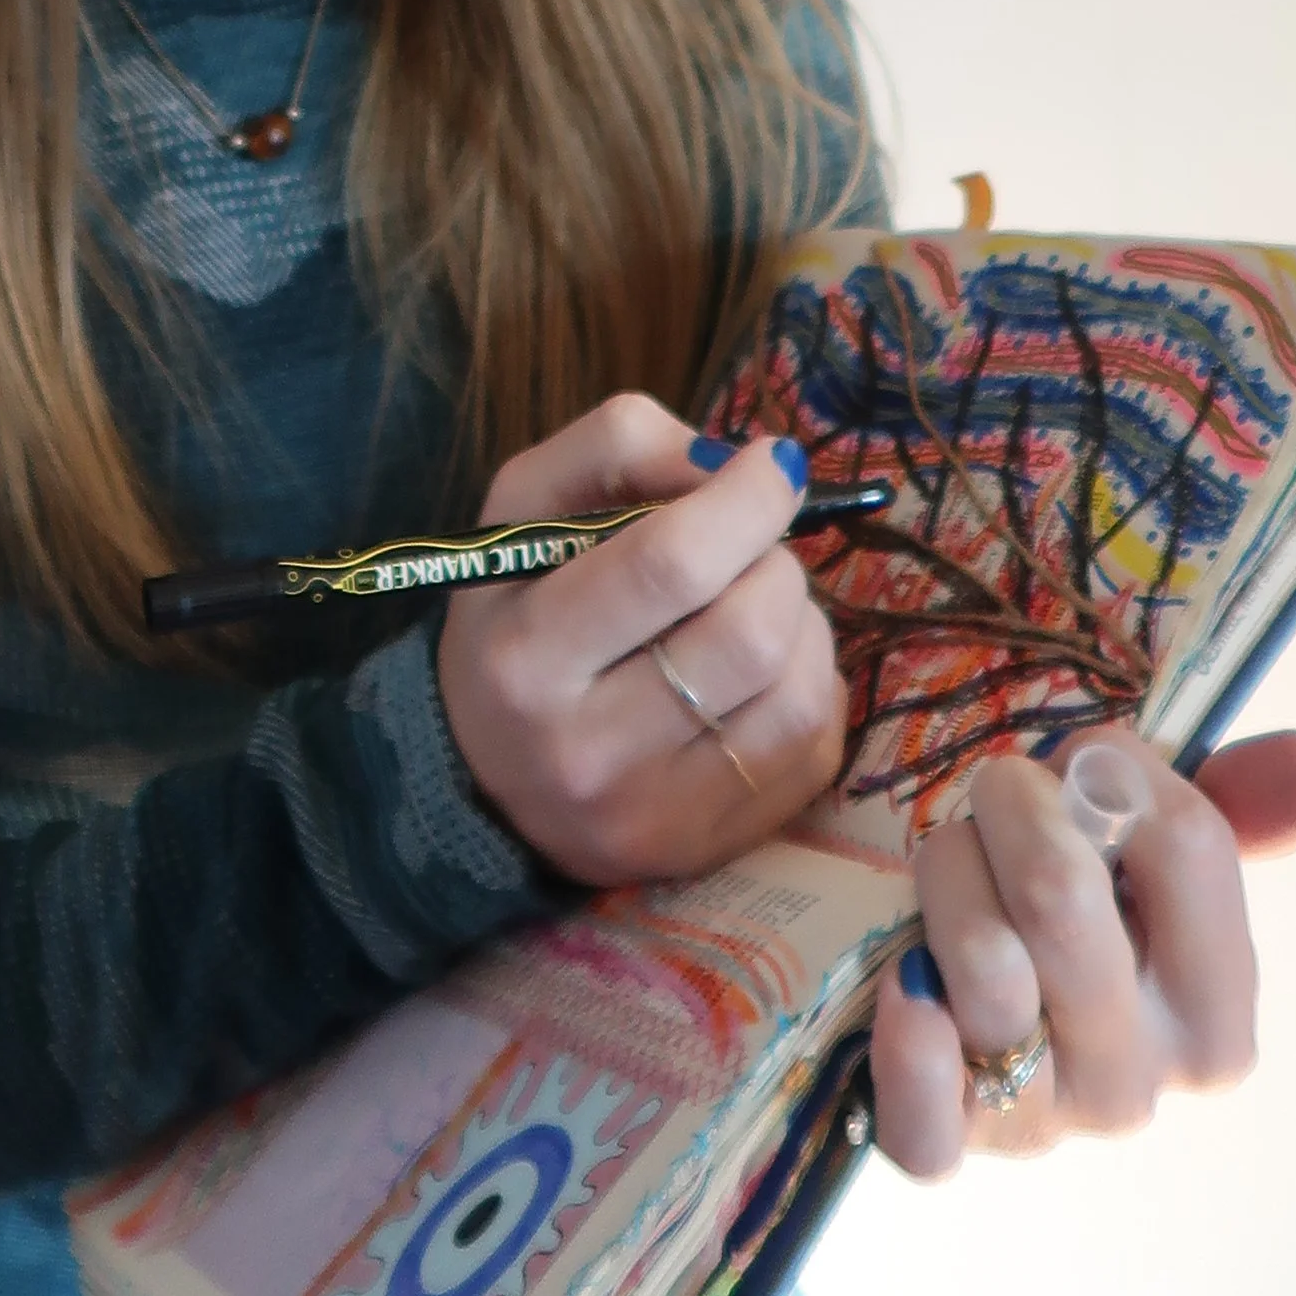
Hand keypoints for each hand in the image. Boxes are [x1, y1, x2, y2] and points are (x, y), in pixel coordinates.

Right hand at [437, 395, 845, 885]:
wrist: (481, 778)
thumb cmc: (514, 614)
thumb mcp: (523, 505)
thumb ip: (617, 447)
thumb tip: (732, 459)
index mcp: (528, 654)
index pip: (670, 563)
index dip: (745, 499)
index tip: (773, 462)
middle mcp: (587, 750)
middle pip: (748, 634)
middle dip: (777, 562)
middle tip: (756, 544)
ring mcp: (654, 815)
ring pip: (796, 694)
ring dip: (803, 623)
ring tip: (761, 601)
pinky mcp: (709, 848)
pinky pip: (813, 749)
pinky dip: (812, 685)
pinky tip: (768, 668)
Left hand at [869, 722, 1295, 1175]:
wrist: (977, 1019)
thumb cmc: (1086, 916)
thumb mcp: (1166, 857)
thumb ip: (1249, 805)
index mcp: (1216, 1020)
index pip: (1186, 843)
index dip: (1112, 768)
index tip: (1080, 767)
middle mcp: (1138, 1085)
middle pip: (1062, 893)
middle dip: (1011, 806)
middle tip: (997, 802)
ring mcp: (1042, 1120)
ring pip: (979, 960)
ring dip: (944, 874)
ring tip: (951, 871)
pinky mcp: (946, 1143)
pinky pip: (923, 1115)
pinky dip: (908, 1048)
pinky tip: (908, 987)